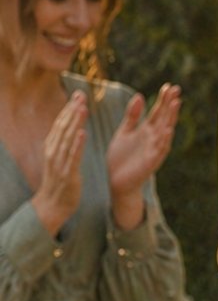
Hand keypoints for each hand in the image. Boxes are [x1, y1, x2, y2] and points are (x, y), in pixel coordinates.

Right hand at [31, 91, 88, 235]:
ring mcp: (59, 162)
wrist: (52, 205)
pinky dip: (77, 144)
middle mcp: (53, 151)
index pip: (60, 123)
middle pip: (63, 126)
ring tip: (82, 108)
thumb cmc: (59, 182)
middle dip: (72, 110)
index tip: (78, 95)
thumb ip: (64, 143)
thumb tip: (72, 128)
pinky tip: (83, 133)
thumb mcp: (59, 158)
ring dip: (75, 122)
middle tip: (82, 95)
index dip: (69, 108)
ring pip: (67, 138)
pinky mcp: (67, 173)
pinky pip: (73, 157)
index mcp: (52, 146)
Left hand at [107, 83, 180, 228]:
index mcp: (146, 131)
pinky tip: (167, 130)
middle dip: (170, 105)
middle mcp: (153, 139)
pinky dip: (164, 140)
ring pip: (165, 132)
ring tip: (175, 104)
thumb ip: (132, 116)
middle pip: (164, 119)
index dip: (163, 100)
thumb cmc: (121, 158)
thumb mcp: (124, 132)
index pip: (157, 112)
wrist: (116, 182)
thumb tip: (139, 96)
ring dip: (170, 118)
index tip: (168, 86)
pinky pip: (159, 150)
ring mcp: (153, 150)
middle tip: (176, 90)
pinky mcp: (150, 162)